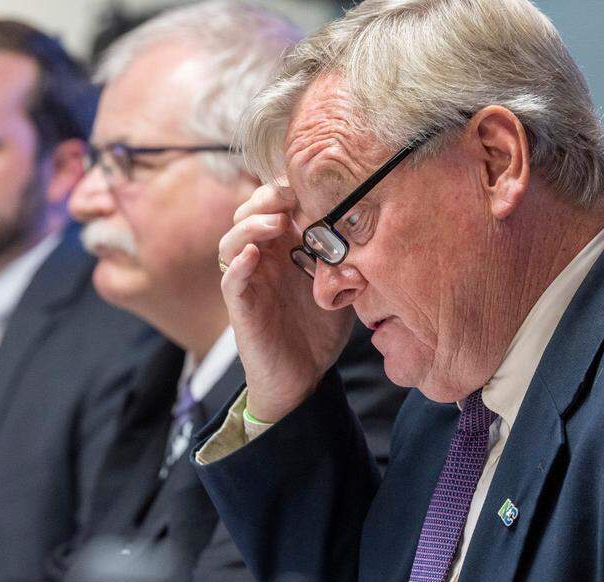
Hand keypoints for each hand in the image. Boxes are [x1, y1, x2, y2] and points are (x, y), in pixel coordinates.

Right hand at [218, 183, 354, 422]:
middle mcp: (263, 260)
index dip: (287, 190)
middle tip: (289, 195)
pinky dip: (237, 265)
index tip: (310, 183)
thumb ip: (350, 259)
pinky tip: (252, 255)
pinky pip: (231, 280)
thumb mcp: (342, 288)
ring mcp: (249, 281)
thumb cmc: (320, 330)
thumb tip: (372, 231)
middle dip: (266, 198)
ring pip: (232, 241)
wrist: (304, 378)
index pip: (275, 206)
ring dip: (250, 226)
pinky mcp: (242, 307)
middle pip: (248, 214)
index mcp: (284, 250)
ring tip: (274, 222)